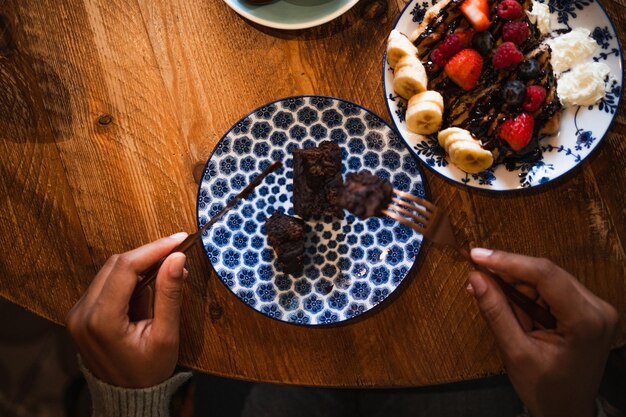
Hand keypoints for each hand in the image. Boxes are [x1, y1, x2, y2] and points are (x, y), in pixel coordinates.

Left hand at [66, 233, 188, 387]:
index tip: (179, 239)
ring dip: (141, 264)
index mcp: (101, 320)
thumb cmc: (148, 371)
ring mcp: (78, 312)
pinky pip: (107, 282)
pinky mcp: (82, 313)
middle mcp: (82, 313)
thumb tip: (177, 258)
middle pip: (116, 264)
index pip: (126, 268)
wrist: (127, 397)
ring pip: (111, 270)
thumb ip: (169, 295)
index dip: (154, 249)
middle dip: (149, 254)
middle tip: (179, 252)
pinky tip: (152, 281)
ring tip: (170, 270)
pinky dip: (131, 277)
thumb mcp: (166, 336)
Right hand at [468, 249, 617, 416]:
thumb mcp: (515, 352)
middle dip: (509, 274)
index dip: (508, 261)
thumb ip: (496, 311)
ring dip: (517, 286)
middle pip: (546, 274)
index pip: (545, 274)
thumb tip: (475, 277)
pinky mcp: (588, 310)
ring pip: (547, 279)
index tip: (477, 255)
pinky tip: (512, 306)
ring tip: (492, 297)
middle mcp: (598, 308)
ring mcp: (596, 309)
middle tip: (477, 277)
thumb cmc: (545, 389)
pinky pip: (552, 290)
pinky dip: (528, 295)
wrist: (568, 413)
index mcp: (585, 320)